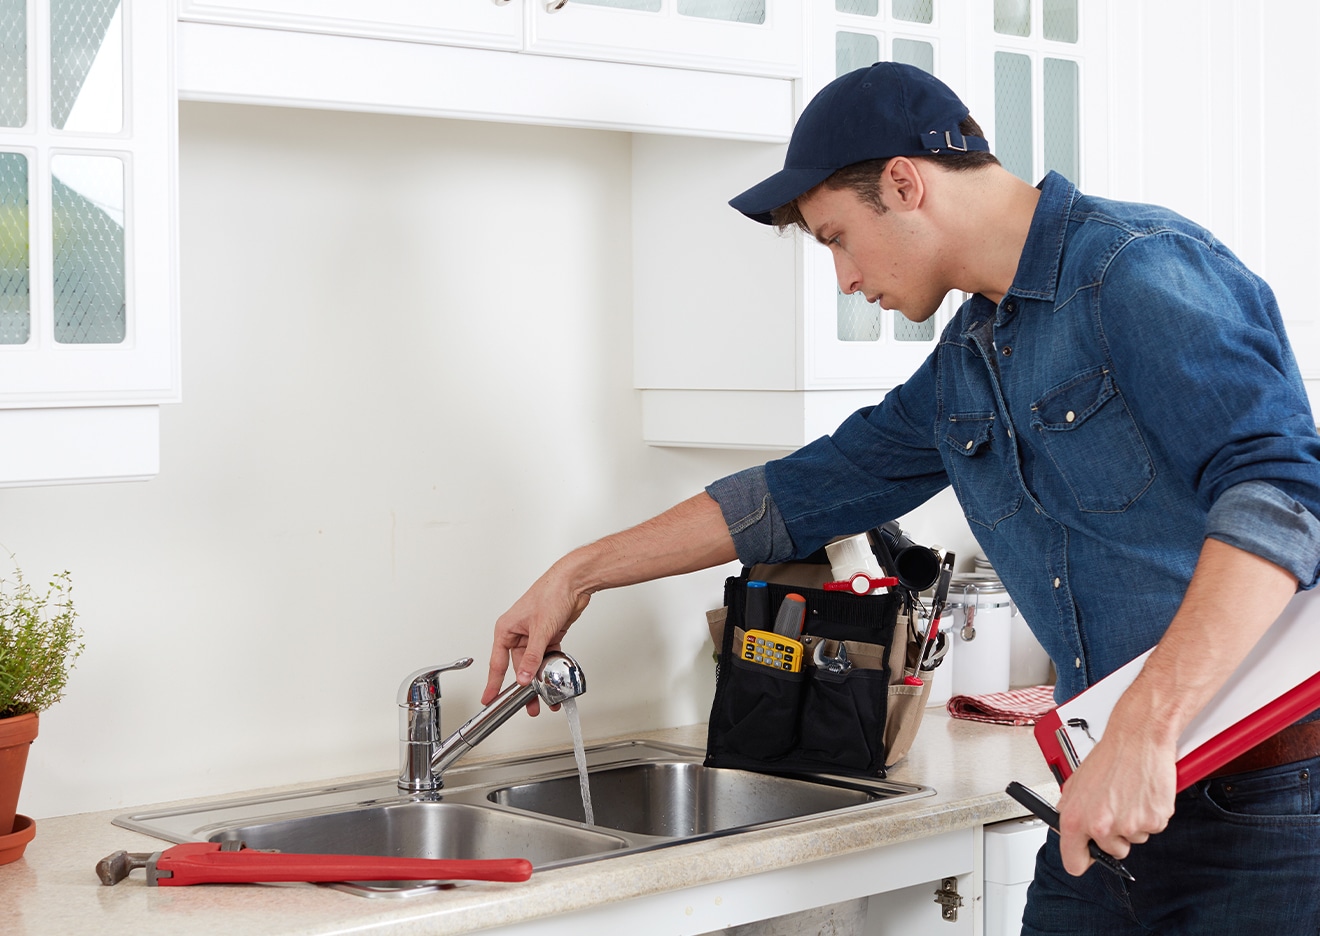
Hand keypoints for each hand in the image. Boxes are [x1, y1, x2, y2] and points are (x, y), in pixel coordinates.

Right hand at [483, 559, 590, 715]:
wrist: (574, 582)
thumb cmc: (551, 593)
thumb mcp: (540, 629)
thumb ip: (532, 656)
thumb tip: (524, 676)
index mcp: (506, 629)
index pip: (497, 663)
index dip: (493, 683)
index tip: (489, 699)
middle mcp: (518, 633)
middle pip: (518, 666)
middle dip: (524, 686)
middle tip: (528, 704)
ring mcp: (534, 635)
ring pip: (534, 664)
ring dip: (540, 679)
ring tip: (546, 696)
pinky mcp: (549, 635)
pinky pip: (547, 657)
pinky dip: (551, 668)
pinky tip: (555, 679)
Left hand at [1054, 712, 1175, 874]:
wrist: (1137, 738)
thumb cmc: (1110, 756)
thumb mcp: (1076, 783)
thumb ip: (1071, 810)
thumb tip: (1067, 828)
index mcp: (1076, 819)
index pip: (1074, 862)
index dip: (1082, 860)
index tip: (1087, 856)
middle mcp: (1101, 826)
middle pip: (1111, 853)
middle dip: (1114, 835)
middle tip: (1115, 807)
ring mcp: (1129, 826)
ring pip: (1133, 839)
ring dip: (1132, 823)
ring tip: (1128, 795)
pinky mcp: (1154, 821)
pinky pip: (1152, 828)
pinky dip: (1149, 814)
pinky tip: (1142, 794)